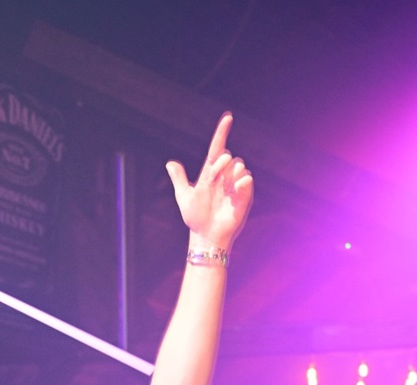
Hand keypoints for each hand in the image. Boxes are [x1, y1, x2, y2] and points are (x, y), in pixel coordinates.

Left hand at [166, 113, 252, 249]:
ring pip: (239, 165)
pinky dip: (241, 181)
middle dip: (221, 164)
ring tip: (224, 190)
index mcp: (211, 172)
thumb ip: (179, 179)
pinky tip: (234, 191)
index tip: (228, 117)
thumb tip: (170, 163)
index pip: (218, 147)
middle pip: (228, 155)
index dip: (222, 132)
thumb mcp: (184, 196)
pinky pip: (247, 178)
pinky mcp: (245, 195)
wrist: (206, 235)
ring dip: (230, 174)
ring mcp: (235, 184)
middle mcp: (225, 176)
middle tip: (213, 179)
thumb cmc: (196, 217)